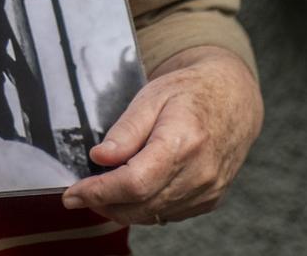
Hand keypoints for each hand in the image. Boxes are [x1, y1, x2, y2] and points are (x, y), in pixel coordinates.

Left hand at [63, 46, 261, 224]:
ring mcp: (208, 191)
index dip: (99, 192)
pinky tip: (130, 192)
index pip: (135, 183)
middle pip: (141, 205)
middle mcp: (200, 173)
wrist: (233, 100)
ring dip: (120, 209)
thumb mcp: (151, 96)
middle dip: (103, 204)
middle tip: (78, 194)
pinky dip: (143, 208)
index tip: (73, 193)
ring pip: (153, 214)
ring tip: (99, 193)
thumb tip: (100, 157)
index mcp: (183, 143)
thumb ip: (125, 130)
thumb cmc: (190, 93)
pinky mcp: (209, 200)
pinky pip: (168, 214)